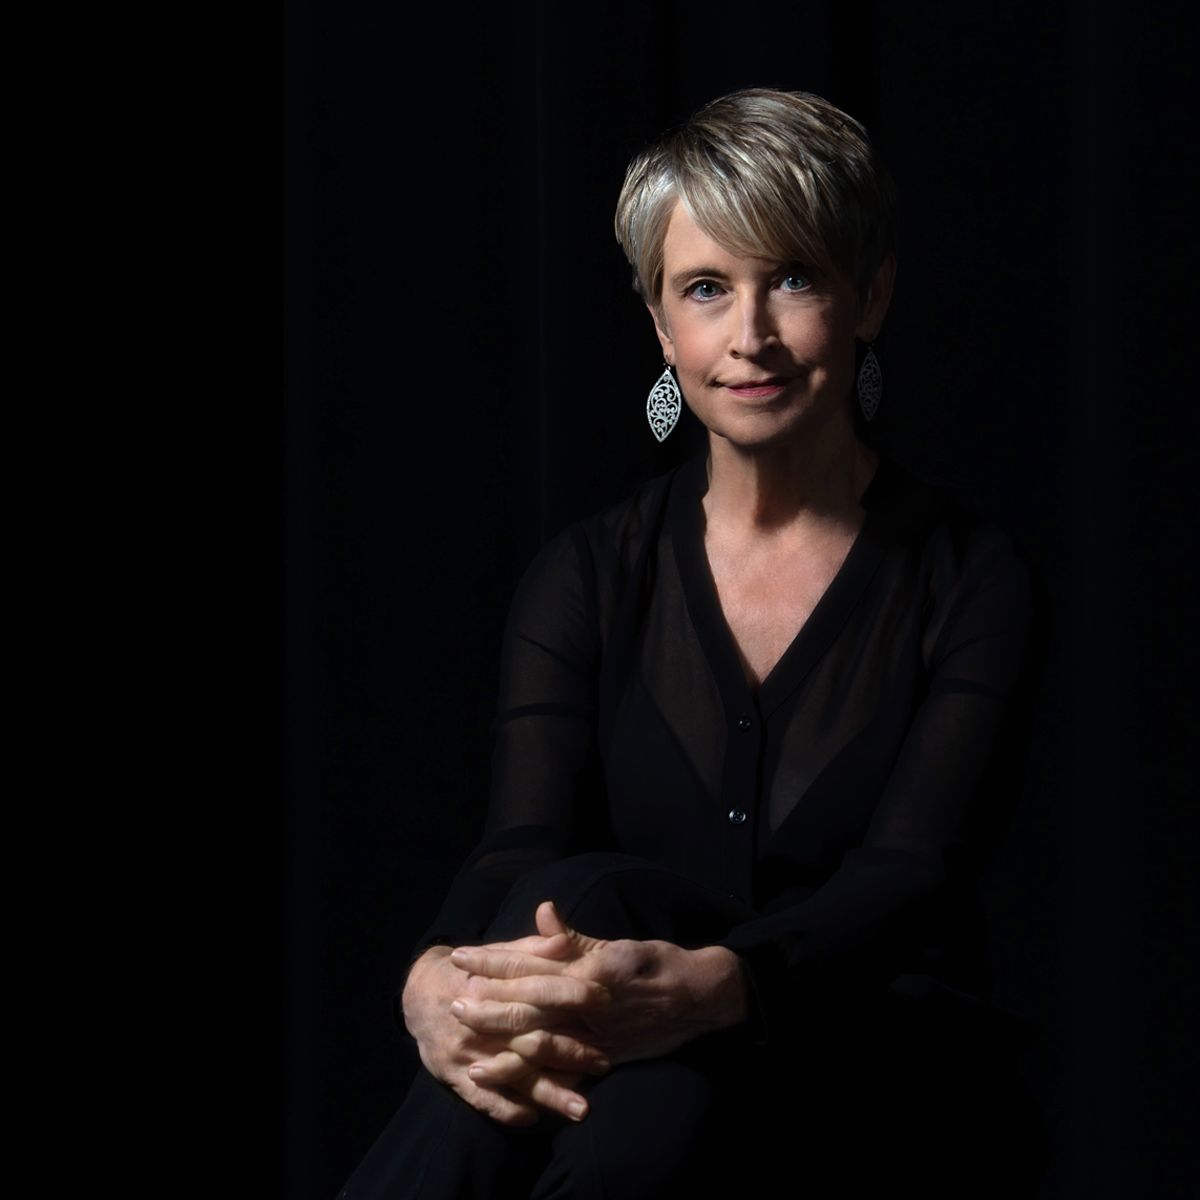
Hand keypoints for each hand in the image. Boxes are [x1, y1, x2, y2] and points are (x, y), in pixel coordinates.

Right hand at [402, 941, 609, 1125]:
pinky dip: (508, 1110)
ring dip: (549, 1093)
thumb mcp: (500, 954)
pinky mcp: (455, 1075)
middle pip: (531, 1039)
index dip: (573, 995)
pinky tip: (533, 1117)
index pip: (539, 990)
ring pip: (513, 1076)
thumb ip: (534, 950)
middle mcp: (483, 1020)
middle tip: (604, 1062)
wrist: (420, 991)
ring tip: (582, 1108)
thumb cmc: (473, 972)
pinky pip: (484, 1099)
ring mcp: (469, 1051)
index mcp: (496, 986)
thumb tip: (565, 941)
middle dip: (570, 1052)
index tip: (606, 1000)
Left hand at [448, 902, 747, 1070]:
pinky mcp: (604, 1061)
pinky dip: (532, 1076)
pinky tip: (509, 1078)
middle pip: (527, 1004)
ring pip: (540, 1041)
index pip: (529, 963)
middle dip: (486, 1002)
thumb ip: (573, 937)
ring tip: (467, 1041)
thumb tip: (541, 912)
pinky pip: (562, 1073)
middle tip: (452, 1000)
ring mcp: (596, 1036)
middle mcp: (589, 1004)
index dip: (492, 960)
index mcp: (588, 968)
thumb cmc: (655, 962)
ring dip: (501, 1042)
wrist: (699, 998)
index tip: (462, 956)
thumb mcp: (615, 942)